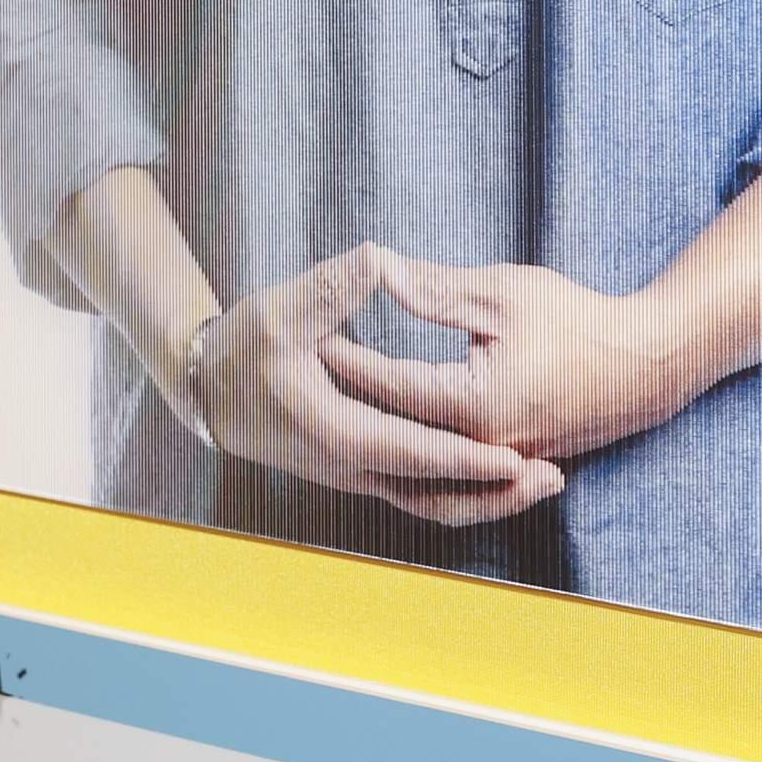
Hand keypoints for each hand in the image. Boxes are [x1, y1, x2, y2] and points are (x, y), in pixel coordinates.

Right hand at [180, 242, 562, 527]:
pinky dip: (461, 489)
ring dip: (487, 497)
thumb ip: (336, 288)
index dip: (469, 458)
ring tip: (543, 481)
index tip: (519, 456)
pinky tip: (497, 472)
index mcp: (337, 433)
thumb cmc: (242, 350)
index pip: (416, 454)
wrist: (208, 389)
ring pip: (430, 502)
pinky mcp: (358, 471)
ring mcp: (354, 475)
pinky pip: (419, 493)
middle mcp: (350, 467)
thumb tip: (379, 258)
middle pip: (435, 496)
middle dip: (497, 492)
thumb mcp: (282, 312)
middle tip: (554, 478)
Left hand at [324, 259, 696, 466]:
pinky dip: (419, 454)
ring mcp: (499, 462)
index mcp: (472, 405)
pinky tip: (392, 436)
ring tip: (334, 414)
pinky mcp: (513, 463)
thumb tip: (377, 270)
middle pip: (395, 431)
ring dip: (380, 441)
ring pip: (422, 461)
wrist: (649, 363)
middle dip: (350, 402)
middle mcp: (482, 447)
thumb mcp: (500, 293)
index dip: (346, 359)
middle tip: (303, 375)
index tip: (307, 337)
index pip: (388, 385)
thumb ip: (433, 290)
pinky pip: (454, 469)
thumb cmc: (577, 320)